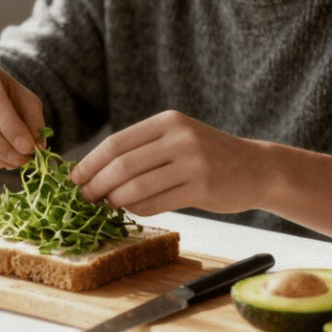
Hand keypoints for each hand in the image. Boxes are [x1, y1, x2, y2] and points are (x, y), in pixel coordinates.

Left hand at [69, 110, 271, 215]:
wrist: (257, 167)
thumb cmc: (209, 155)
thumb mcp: (178, 138)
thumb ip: (144, 149)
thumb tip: (96, 171)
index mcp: (168, 121)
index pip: (117, 142)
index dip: (90, 162)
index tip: (73, 178)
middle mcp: (180, 137)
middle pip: (122, 165)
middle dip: (96, 183)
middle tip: (83, 197)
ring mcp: (193, 162)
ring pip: (137, 186)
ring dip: (114, 199)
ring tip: (105, 205)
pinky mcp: (202, 188)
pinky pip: (157, 203)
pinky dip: (137, 209)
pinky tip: (130, 210)